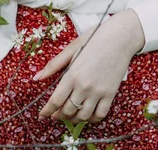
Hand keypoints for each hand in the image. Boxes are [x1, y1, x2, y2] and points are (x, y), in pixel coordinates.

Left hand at [36, 10, 144, 124]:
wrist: (120, 37)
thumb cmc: (94, 38)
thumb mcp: (72, 48)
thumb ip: (54, 65)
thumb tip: (36, 78)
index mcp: (72, 74)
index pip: (56, 100)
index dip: (47, 111)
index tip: (42, 116)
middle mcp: (84, 86)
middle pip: (67, 110)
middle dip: (58, 115)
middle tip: (55, 115)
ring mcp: (99, 92)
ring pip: (83, 116)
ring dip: (73, 119)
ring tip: (69, 116)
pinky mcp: (111, 94)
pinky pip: (100, 115)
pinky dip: (91, 119)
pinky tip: (87, 115)